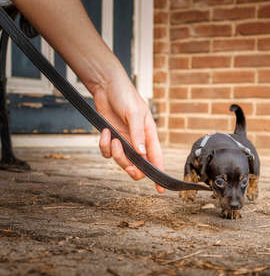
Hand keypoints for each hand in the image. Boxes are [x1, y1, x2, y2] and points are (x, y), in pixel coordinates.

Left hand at [92, 78, 164, 192]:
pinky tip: (105, 132)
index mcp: (149, 136)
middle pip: (137, 166)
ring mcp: (124, 142)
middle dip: (130, 168)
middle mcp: (138, 142)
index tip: (160, 189)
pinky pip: (107, 152)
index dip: (158, 175)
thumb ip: (138, 134)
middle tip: (126, 166)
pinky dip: (104, 145)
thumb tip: (142, 154)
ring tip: (112, 137)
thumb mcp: (135, 113)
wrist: (106, 86)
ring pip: (121, 161)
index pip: (157, 159)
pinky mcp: (111, 139)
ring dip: (115, 153)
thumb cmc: (125, 95)